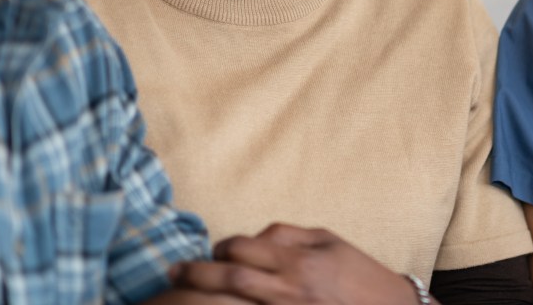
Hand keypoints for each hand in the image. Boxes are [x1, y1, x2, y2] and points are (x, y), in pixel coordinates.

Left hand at [169, 223, 420, 304]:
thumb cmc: (360, 275)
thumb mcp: (330, 242)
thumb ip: (290, 236)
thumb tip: (255, 235)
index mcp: (300, 259)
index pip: (246, 247)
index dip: (222, 247)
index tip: (212, 250)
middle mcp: (290, 287)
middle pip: (231, 277)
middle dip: (196, 274)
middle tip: (172, 271)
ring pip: (235, 304)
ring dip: (204, 298)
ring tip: (181, 294)